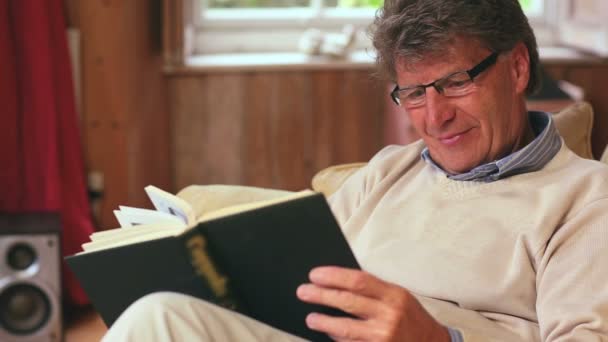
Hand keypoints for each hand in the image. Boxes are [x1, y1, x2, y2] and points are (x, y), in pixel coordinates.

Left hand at [296, 266, 449, 341]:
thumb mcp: (398, 297)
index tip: (315, 275)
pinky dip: (337, 338)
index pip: (358, 281)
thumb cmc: (411, 318)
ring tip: (310, 317)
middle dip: (320, 295)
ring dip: (323, 321)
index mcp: (394, 295)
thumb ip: (373, 290)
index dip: (333, 276)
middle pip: (347, 301)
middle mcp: (389, 315)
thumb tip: (337, 283)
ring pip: (344, 328)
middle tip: (303, 291)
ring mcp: (383, 337)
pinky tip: (328, 333)